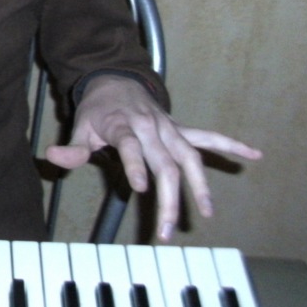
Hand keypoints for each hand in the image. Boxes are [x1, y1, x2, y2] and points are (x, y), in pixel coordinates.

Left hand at [44, 75, 261, 240]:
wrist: (114, 79)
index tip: (142, 188)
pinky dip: (231, 144)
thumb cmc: (98, 110)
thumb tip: (52, 158)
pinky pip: (208, 137)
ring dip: (200, 184)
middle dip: (168, 195)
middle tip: (166, 227)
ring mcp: (168, 128)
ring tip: (207, 211)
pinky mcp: (180, 130)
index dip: (136, 165)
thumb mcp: (79, 126)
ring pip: (189, 156)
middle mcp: (150, 127)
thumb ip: (72, 148)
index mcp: (123, 125)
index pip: (131, 146)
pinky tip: (254, 154)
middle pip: (164, 161)